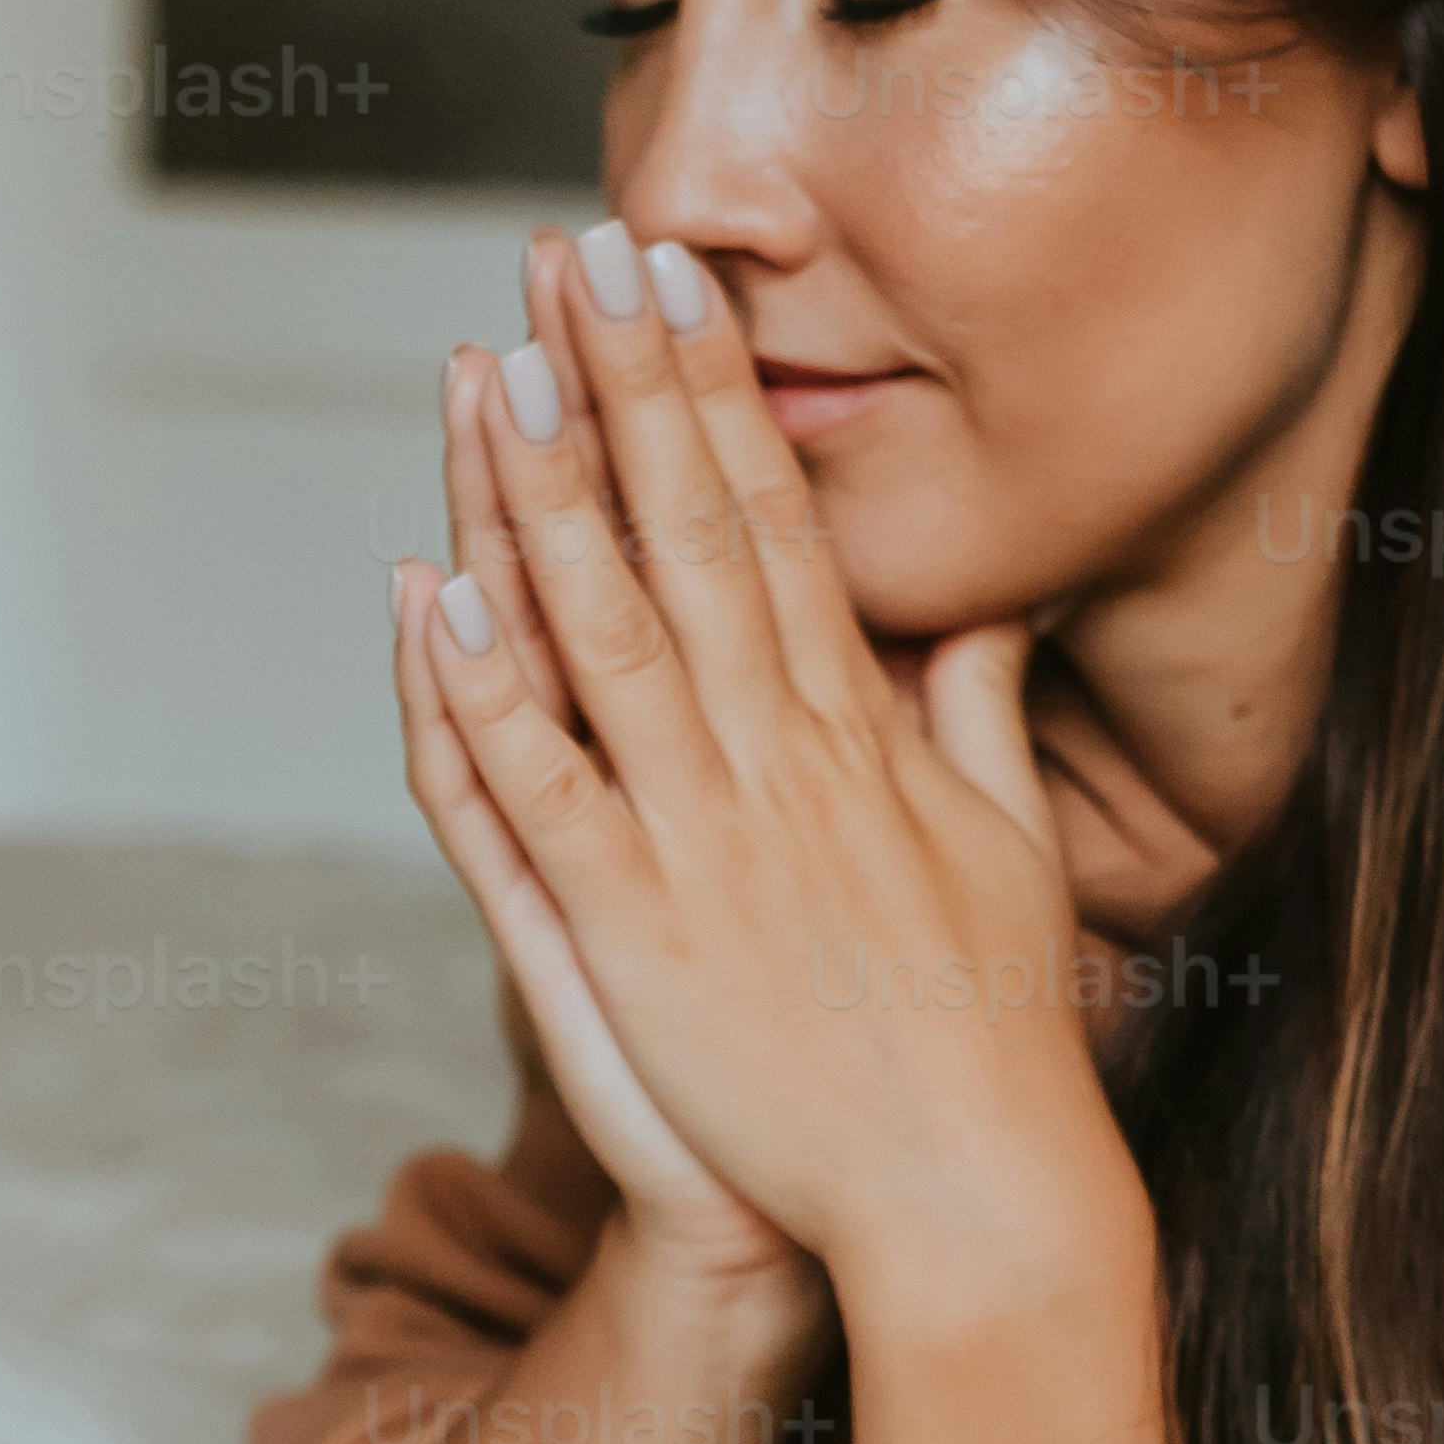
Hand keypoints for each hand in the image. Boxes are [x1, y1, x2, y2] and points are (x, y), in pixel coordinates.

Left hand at [399, 226, 1144, 1327]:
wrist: (969, 1193)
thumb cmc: (992, 1033)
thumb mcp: (1007, 843)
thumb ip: (980, 711)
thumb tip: (990, 603)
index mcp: (855, 730)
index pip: (770, 518)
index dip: (713, 392)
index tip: (672, 283)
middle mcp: (773, 759)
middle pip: (684, 532)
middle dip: (624, 383)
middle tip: (572, 251)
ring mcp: (698, 839)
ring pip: (602, 628)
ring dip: (540, 492)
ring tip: (492, 366)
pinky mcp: (633, 931)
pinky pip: (538, 788)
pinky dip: (482, 689)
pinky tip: (436, 591)